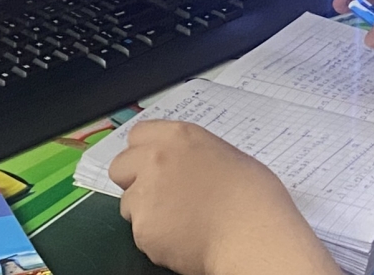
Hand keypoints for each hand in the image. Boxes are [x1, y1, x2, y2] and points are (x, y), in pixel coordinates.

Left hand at [109, 120, 338, 274]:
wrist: (253, 235)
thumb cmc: (253, 198)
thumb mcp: (224, 156)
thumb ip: (192, 155)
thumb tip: (184, 166)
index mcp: (179, 137)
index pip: (138, 134)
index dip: (144, 152)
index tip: (152, 164)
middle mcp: (155, 160)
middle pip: (120, 166)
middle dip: (134, 181)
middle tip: (160, 195)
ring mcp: (145, 195)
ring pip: (128, 204)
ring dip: (146, 212)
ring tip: (182, 221)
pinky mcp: (143, 229)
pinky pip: (140, 234)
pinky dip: (156, 238)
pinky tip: (184, 238)